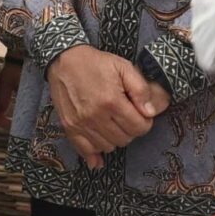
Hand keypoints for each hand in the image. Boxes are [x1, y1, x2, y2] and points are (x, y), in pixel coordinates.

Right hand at [48, 47, 164, 168]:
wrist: (64, 61)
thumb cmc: (96, 63)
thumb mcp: (124, 67)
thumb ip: (141, 89)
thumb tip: (150, 112)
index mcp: (112, 101)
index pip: (139, 127)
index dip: (145, 122)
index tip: (141, 115)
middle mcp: (96, 117)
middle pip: (125, 139)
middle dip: (131, 130)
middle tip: (127, 117)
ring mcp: (81, 124)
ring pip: (108, 147)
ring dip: (115, 139)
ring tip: (113, 124)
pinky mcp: (70, 128)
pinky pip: (86, 151)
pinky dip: (95, 154)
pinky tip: (100, 154)